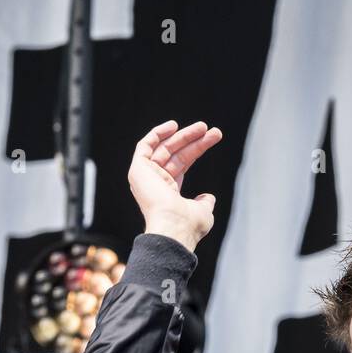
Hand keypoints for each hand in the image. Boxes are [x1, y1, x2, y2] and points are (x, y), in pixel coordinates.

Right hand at [129, 120, 222, 251]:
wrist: (174, 226)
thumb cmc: (189, 224)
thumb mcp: (202, 212)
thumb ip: (204, 203)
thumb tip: (208, 198)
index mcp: (168, 193)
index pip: (182, 164)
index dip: (196, 149)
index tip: (212, 137)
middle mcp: (156, 183)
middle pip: (175, 154)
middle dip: (193, 140)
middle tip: (213, 131)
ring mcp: (146, 176)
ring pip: (164, 148)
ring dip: (183, 135)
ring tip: (203, 127)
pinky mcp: (138, 170)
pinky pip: (145, 146)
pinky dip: (157, 134)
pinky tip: (174, 126)